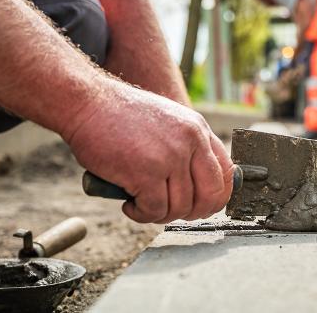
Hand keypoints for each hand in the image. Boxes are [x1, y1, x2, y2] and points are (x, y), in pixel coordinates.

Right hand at [62, 78, 233, 223]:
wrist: (88, 102)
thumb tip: (199, 184)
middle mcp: (190, 141)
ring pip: (179, 207)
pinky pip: (154, 210)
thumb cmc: (121, 115)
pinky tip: (129, 205)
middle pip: (210, 196)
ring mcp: (170, 157)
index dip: (216, 197)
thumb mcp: (169, 121)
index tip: (200, 206)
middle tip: (170, 211)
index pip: (227, 173)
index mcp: (198, 129)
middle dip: (192, 213)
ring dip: (159, 214)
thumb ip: (187, 146)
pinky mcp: (146, 172)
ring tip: (142, 205)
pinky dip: (141, 215)